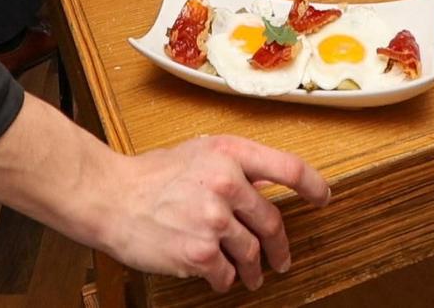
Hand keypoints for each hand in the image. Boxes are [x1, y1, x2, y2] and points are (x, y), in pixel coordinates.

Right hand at [99, 135, 331, 291]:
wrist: (110, 197)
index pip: (288, 167)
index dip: (313, 185)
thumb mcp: (198, 154)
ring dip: (253, 270)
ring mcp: (215, 220)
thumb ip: (233, 166)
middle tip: (282, 260)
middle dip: (280, 247)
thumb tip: (265, 183)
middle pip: (272, 221)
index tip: (322, 198)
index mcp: (230, 153)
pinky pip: (226, 273)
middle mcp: (227, 183)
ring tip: (251, 277)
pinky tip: (220, 278)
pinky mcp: (200, 252)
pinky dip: (225, 279)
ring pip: (252, 252)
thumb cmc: (149, 175)